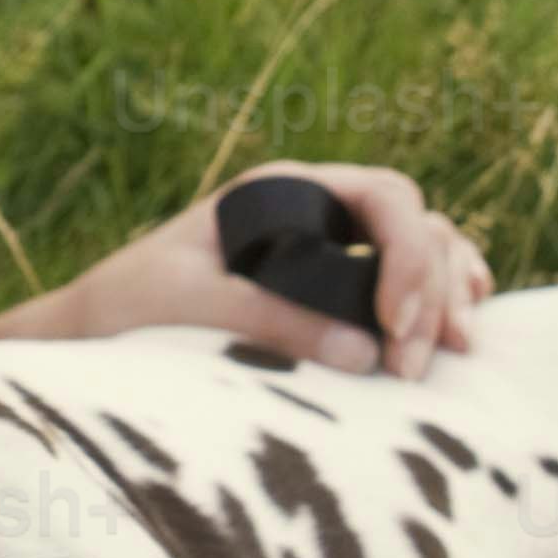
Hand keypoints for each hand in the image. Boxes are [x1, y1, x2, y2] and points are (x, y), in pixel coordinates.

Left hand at [1, 162, 491, 381]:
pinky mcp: (337, 290)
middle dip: (430, 291)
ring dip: (448, 296)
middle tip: (412, 368)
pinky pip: (411, 282)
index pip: (382, 195)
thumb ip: (268, 319)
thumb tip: (366, 354)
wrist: (97, 330)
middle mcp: (318, 208)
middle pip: (414, 225)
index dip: (408, 255)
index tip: (393, 326)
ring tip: (457, 352)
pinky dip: (442, 300)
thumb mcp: (190, 304)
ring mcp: (334, 246)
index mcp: (284, 189)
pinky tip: (460, 328)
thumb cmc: (131, 303)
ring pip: (424, 249)